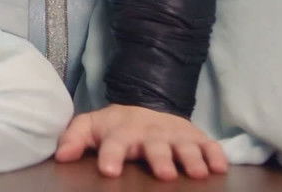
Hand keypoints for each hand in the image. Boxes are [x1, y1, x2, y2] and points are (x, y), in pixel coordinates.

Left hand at [55, 104, 228, 179]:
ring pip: (185, 147)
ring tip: (197, 174)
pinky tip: (220, 168)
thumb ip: (74, 139)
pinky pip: (210, 146)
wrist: (146, 107)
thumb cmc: (116, 126)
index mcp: (122, 132)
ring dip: (192, 159)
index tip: (109, 170)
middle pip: (155, 146)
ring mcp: (175, 135)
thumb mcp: (90, 127)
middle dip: (160, 159)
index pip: (114, 143)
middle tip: (164, 174)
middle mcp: (151, 133)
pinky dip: (216, 155)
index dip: (111, 156)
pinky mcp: (196, 137)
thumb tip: (61, 157)